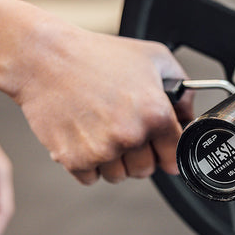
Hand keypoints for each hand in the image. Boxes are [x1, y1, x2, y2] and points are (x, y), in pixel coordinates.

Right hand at [10, 21, 194, 184]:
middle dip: (139, 155)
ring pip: (118, 176)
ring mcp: (102, 150)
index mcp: (154, 113)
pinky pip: (90, 179)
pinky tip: (83, 135)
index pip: (175, 156)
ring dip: (113, 160)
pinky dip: (87, 163)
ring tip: (100, 129)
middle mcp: (130, 135)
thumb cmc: (95, 55)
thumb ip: (182, 87)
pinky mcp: (74, 159)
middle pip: (146, 170)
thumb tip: (189, 114)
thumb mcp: (153, 56)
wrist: (44, 58)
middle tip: (123, 130)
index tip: (160, 147)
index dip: (168, 150)